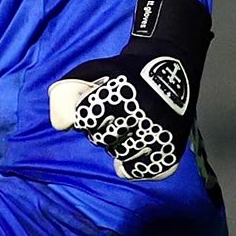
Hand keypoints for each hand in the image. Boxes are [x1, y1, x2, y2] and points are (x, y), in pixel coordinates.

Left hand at [49, 0, 211, 181]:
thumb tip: (63, 125)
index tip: (91, 106)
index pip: (81, 117)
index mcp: (119, 90)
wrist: (171, 65)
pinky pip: (142, 170)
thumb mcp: (90, 70)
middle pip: (100, 138)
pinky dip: (133, 166)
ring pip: (120, 154)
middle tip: (113, 115)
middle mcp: (141, 111)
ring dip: (117, 144)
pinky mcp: (172, 147)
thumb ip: (66, 93)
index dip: (81, 113)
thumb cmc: (122, 72)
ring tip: (127, 127)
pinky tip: (133, 151)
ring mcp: (159, 131)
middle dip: (100, 128)